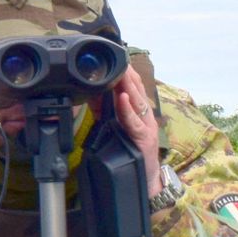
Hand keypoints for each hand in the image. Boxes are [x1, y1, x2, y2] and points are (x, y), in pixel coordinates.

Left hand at [110, 67, 161, 196]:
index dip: (126, 71)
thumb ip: (106, 112)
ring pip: (137, 101)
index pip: (133, 86)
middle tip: (118, 56)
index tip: (116, 56)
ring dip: (128, 85)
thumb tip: (91, 94)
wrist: (146, 179)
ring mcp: (145, 126)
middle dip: (127, 73)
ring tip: (122, 71)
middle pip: (136, 89)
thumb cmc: (132, 153)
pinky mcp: (142, 138)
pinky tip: (124, 98)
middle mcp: (144, 116)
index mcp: (139, 112)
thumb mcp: (117, 127)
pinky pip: (134, 121)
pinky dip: (128, 109)